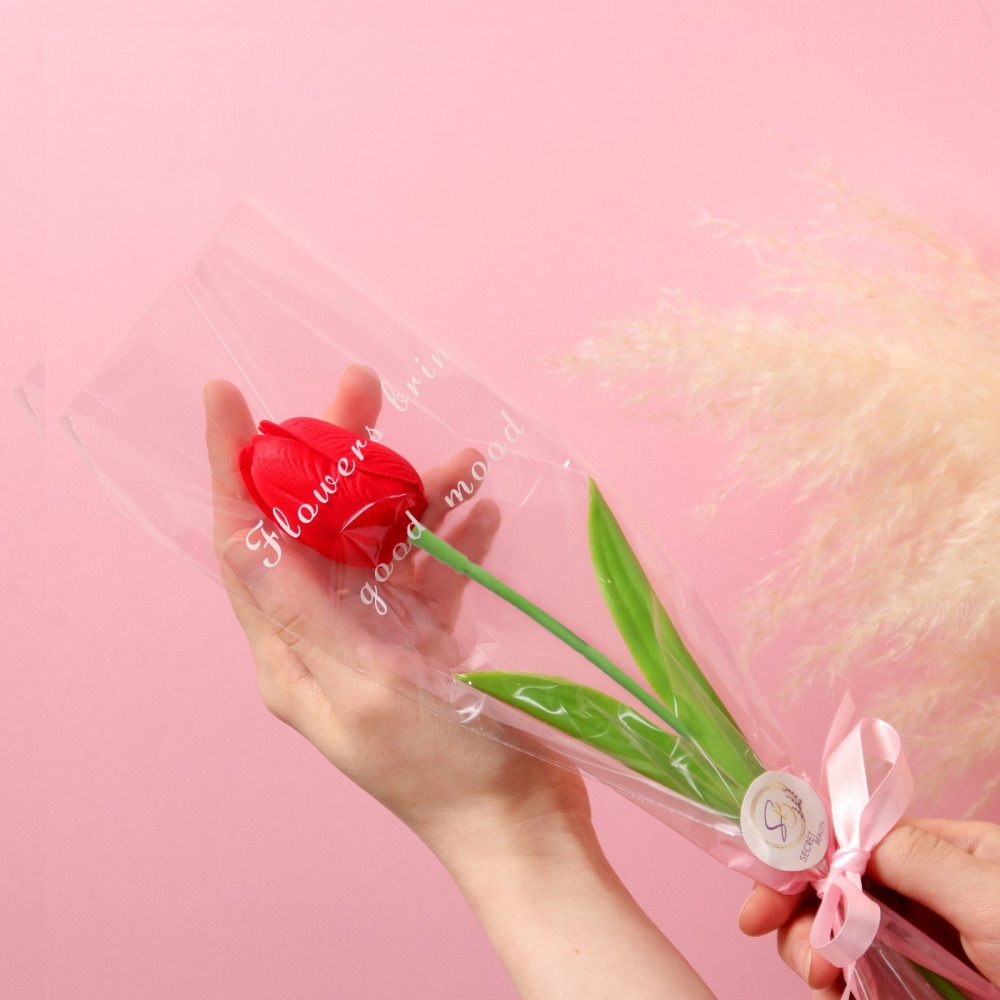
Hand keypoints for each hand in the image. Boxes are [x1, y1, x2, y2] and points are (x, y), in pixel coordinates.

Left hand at [204, 364, 592, 856]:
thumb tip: (247, 540)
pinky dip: (456, 537)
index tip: (227, 396)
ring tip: (461, 453)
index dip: (233, 467)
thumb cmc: (445, 771)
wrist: (521, 824)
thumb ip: (312, 613)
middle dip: (334, 455)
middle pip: (315, 528)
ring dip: (413, 493)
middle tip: (361, 386)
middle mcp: (326, 638)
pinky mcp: (427, 637)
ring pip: (381, 541)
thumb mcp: (373, 688)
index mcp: (291, 654)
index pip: (246, 544)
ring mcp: (379, 635)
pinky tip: (486, 508)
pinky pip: (432, 569)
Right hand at [739, 818, 999, 994]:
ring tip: (821, 981)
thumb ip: (916, 858)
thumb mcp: (993, 899)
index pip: (861, 835)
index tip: (763, 889)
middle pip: (840, 885)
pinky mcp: (921, 990)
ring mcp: (927, 946)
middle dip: (803, 911)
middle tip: (786, 947)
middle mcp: (933, 893)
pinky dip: (838, 985)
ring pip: (843, 934)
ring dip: (814, 952)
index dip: (805, 855)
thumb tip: (845, 831)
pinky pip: (862, 980)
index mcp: (955, 852)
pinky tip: (835, 994)